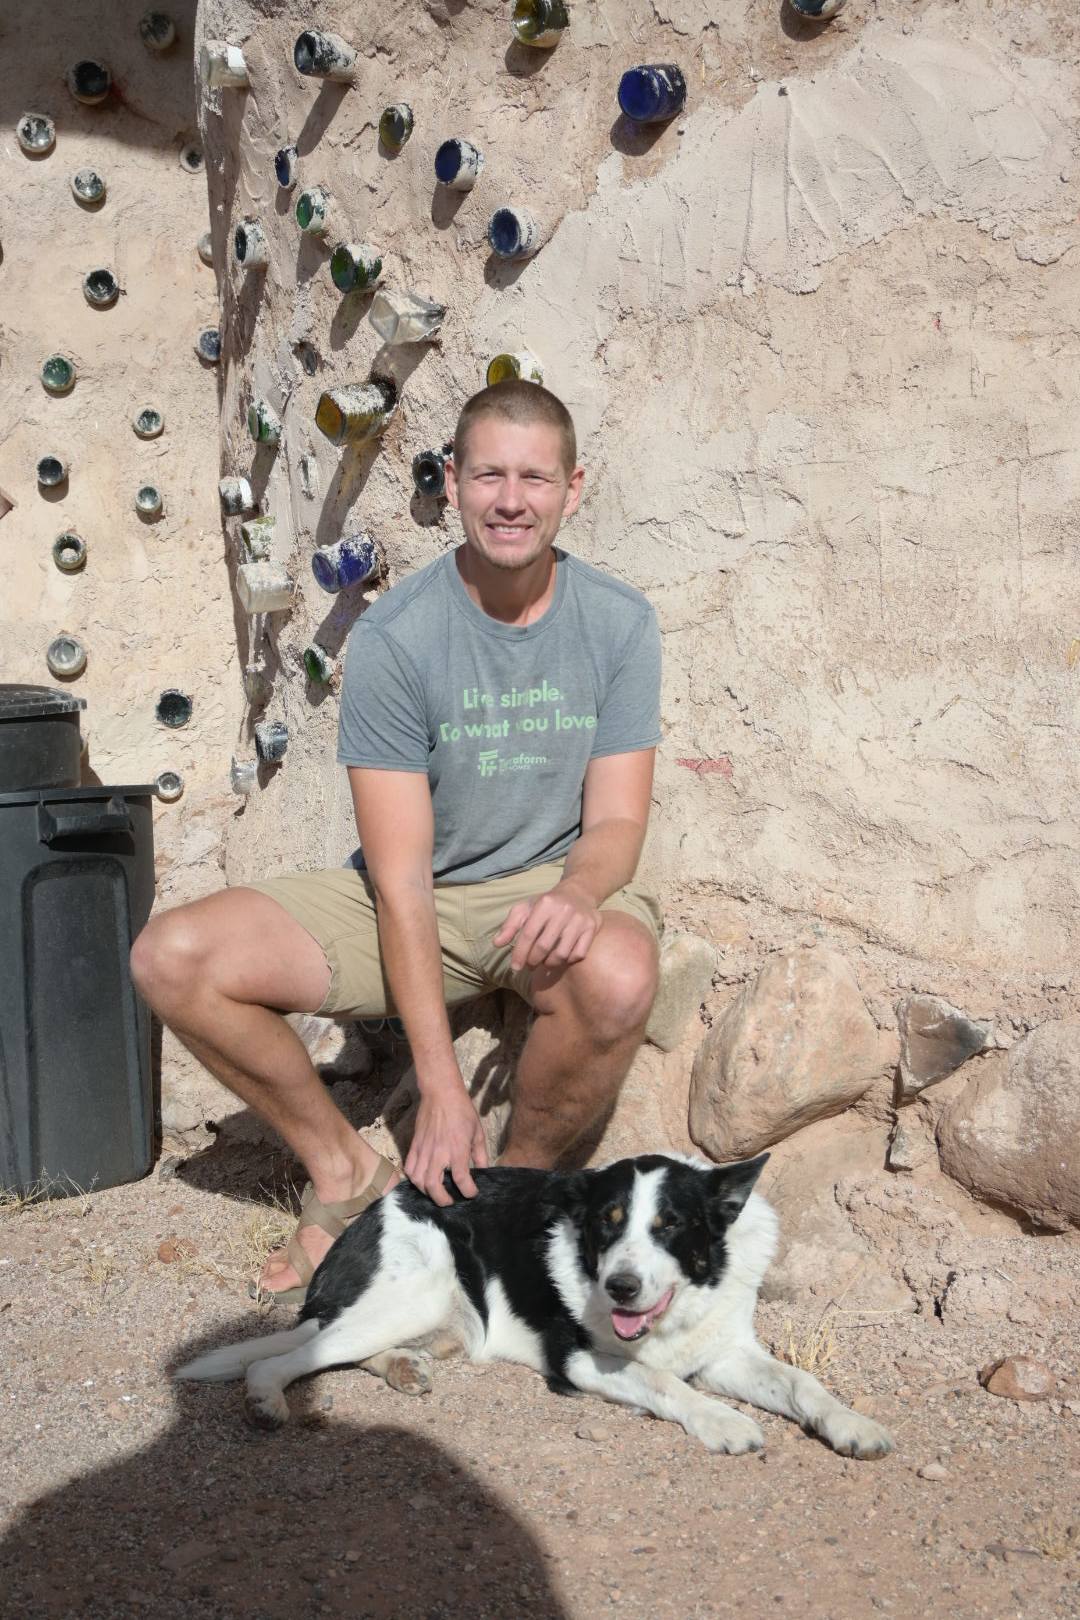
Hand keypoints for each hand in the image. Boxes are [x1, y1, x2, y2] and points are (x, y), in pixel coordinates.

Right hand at [405, 1084, 489, 1205]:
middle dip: (442, 1200)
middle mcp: (438, 1153)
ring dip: (426, 1191)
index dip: (468, 1191)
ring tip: (435, 1192)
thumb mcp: (477, 1132)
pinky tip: (422, 1180)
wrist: (441, 1093)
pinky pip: (409, 1168)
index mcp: (457, 1149)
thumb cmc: (462, 1110)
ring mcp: (423, 1149)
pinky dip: (414, 1179)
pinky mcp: (414, 1145)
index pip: (461, 1179)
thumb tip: (483, 1170)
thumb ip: (480, 1154)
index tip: (471, 1193)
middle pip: (434, 1186)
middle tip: (450, 1201)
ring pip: (418, 1180)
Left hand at [492, 878, 602, 972]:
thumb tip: (497, 944)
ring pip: (562, 954)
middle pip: (544, 946)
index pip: (529, 934)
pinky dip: (567, 961)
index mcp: (545, 904)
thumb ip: (510, 925)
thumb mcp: (526, 908)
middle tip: (529, 965)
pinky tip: (560, 958)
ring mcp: (580, 920)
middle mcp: (564, 910)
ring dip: (549, 964)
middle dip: (533, 961)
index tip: (515, 967)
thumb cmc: (547, 904)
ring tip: (543, 963)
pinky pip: (578, 954)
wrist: (578, 893)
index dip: (520, 953)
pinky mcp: (592, 927)